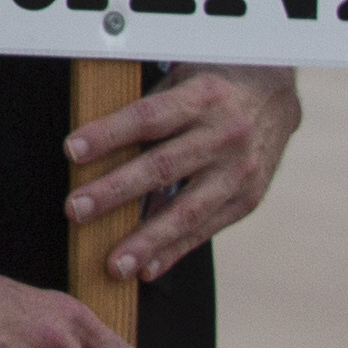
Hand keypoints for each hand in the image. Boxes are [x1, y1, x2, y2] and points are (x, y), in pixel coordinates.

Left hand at [73, 63, 300, 280]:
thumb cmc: (212, 87)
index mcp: (202, 98)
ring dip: (146, 240)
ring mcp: (239, 172)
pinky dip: (174, 250)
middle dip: (115, 192)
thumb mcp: (181, 79)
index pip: (147, 119)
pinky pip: (206, 229)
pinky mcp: (248, 199)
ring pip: (187, 210)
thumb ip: (147, 111)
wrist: (276, 93)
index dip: (109, 135)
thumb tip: (93, 145)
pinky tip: (146, 268)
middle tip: (76, 210)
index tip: (71, 150)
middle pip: (162, 167)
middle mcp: (224, 136)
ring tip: (114, 264)